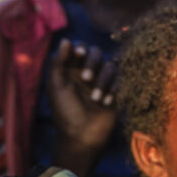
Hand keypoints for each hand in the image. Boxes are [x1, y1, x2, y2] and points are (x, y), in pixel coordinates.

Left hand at [46, 39, 117, 176]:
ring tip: (95, 99)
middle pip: (97, 52)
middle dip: (92, 62)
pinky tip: (106, 102)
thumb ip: (58, 62)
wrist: (81, 137)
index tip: (79, 53)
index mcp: (71, 69)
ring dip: (103, 80)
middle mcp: (87, 72)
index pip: (79, 48)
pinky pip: (120, 80)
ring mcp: (102, 81)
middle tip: (85, 79)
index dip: (80, 47)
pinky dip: (113, 89)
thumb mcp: (56, 86)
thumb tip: (66, 39)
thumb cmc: (65, 112)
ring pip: (110, 66)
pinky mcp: (115, 91)